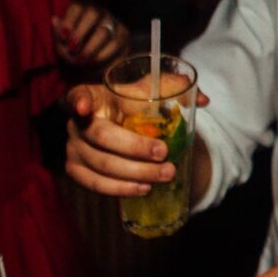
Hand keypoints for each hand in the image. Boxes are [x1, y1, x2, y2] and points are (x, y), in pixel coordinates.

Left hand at [53, 4, 128, 66]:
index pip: (76, 7)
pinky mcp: (123, 36)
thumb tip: (55, 19)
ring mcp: (113, 23)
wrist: (89, 70)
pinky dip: (102, 54)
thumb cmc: (72, 53)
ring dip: (90, 47)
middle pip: (92, 13)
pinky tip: (93, 62)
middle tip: (72, 48)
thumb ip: (57, 33)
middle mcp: (99, 12)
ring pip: (104, 31)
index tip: (63, 37)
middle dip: (80, 32)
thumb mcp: (61, 45)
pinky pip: (115, 43)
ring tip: (80, 60)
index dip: (69, 21)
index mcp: (81, 10)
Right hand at [62, 83, 208, 197]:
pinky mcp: (76, 169)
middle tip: (164, 153)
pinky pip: (95, 184)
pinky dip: (120, 188)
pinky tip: (142, 188)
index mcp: (94, 96)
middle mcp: (77, 122)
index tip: (84, 107)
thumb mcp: (154, 92)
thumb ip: (176, 88)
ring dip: (135, 172)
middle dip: (134, 147)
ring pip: (101, 164)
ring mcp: (73, 147)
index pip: (77, 95)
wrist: (128, 129)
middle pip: (100, 136)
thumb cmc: (139, 106)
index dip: (78, 101)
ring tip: (165, 174)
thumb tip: (204, 100)